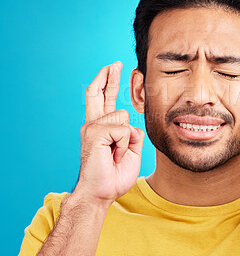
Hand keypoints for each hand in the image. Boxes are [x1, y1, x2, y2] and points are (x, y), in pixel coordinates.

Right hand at [74, 61, 144, 206]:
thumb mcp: (131, 151)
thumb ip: (132, 134)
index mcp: (102, 128)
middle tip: (116, 63)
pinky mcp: (93, 133)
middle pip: (99, 93)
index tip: (112, 68)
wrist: (102, 193)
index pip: (103, 99)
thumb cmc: (115, 175)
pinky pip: (122, 130)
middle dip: (109, 76)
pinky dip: (124, 145)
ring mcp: (92, 127)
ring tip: (116, 155)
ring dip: (127, 140)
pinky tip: (114, 156)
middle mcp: (93, 124)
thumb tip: (131, 124)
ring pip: (123, 117)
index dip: (108, 83)